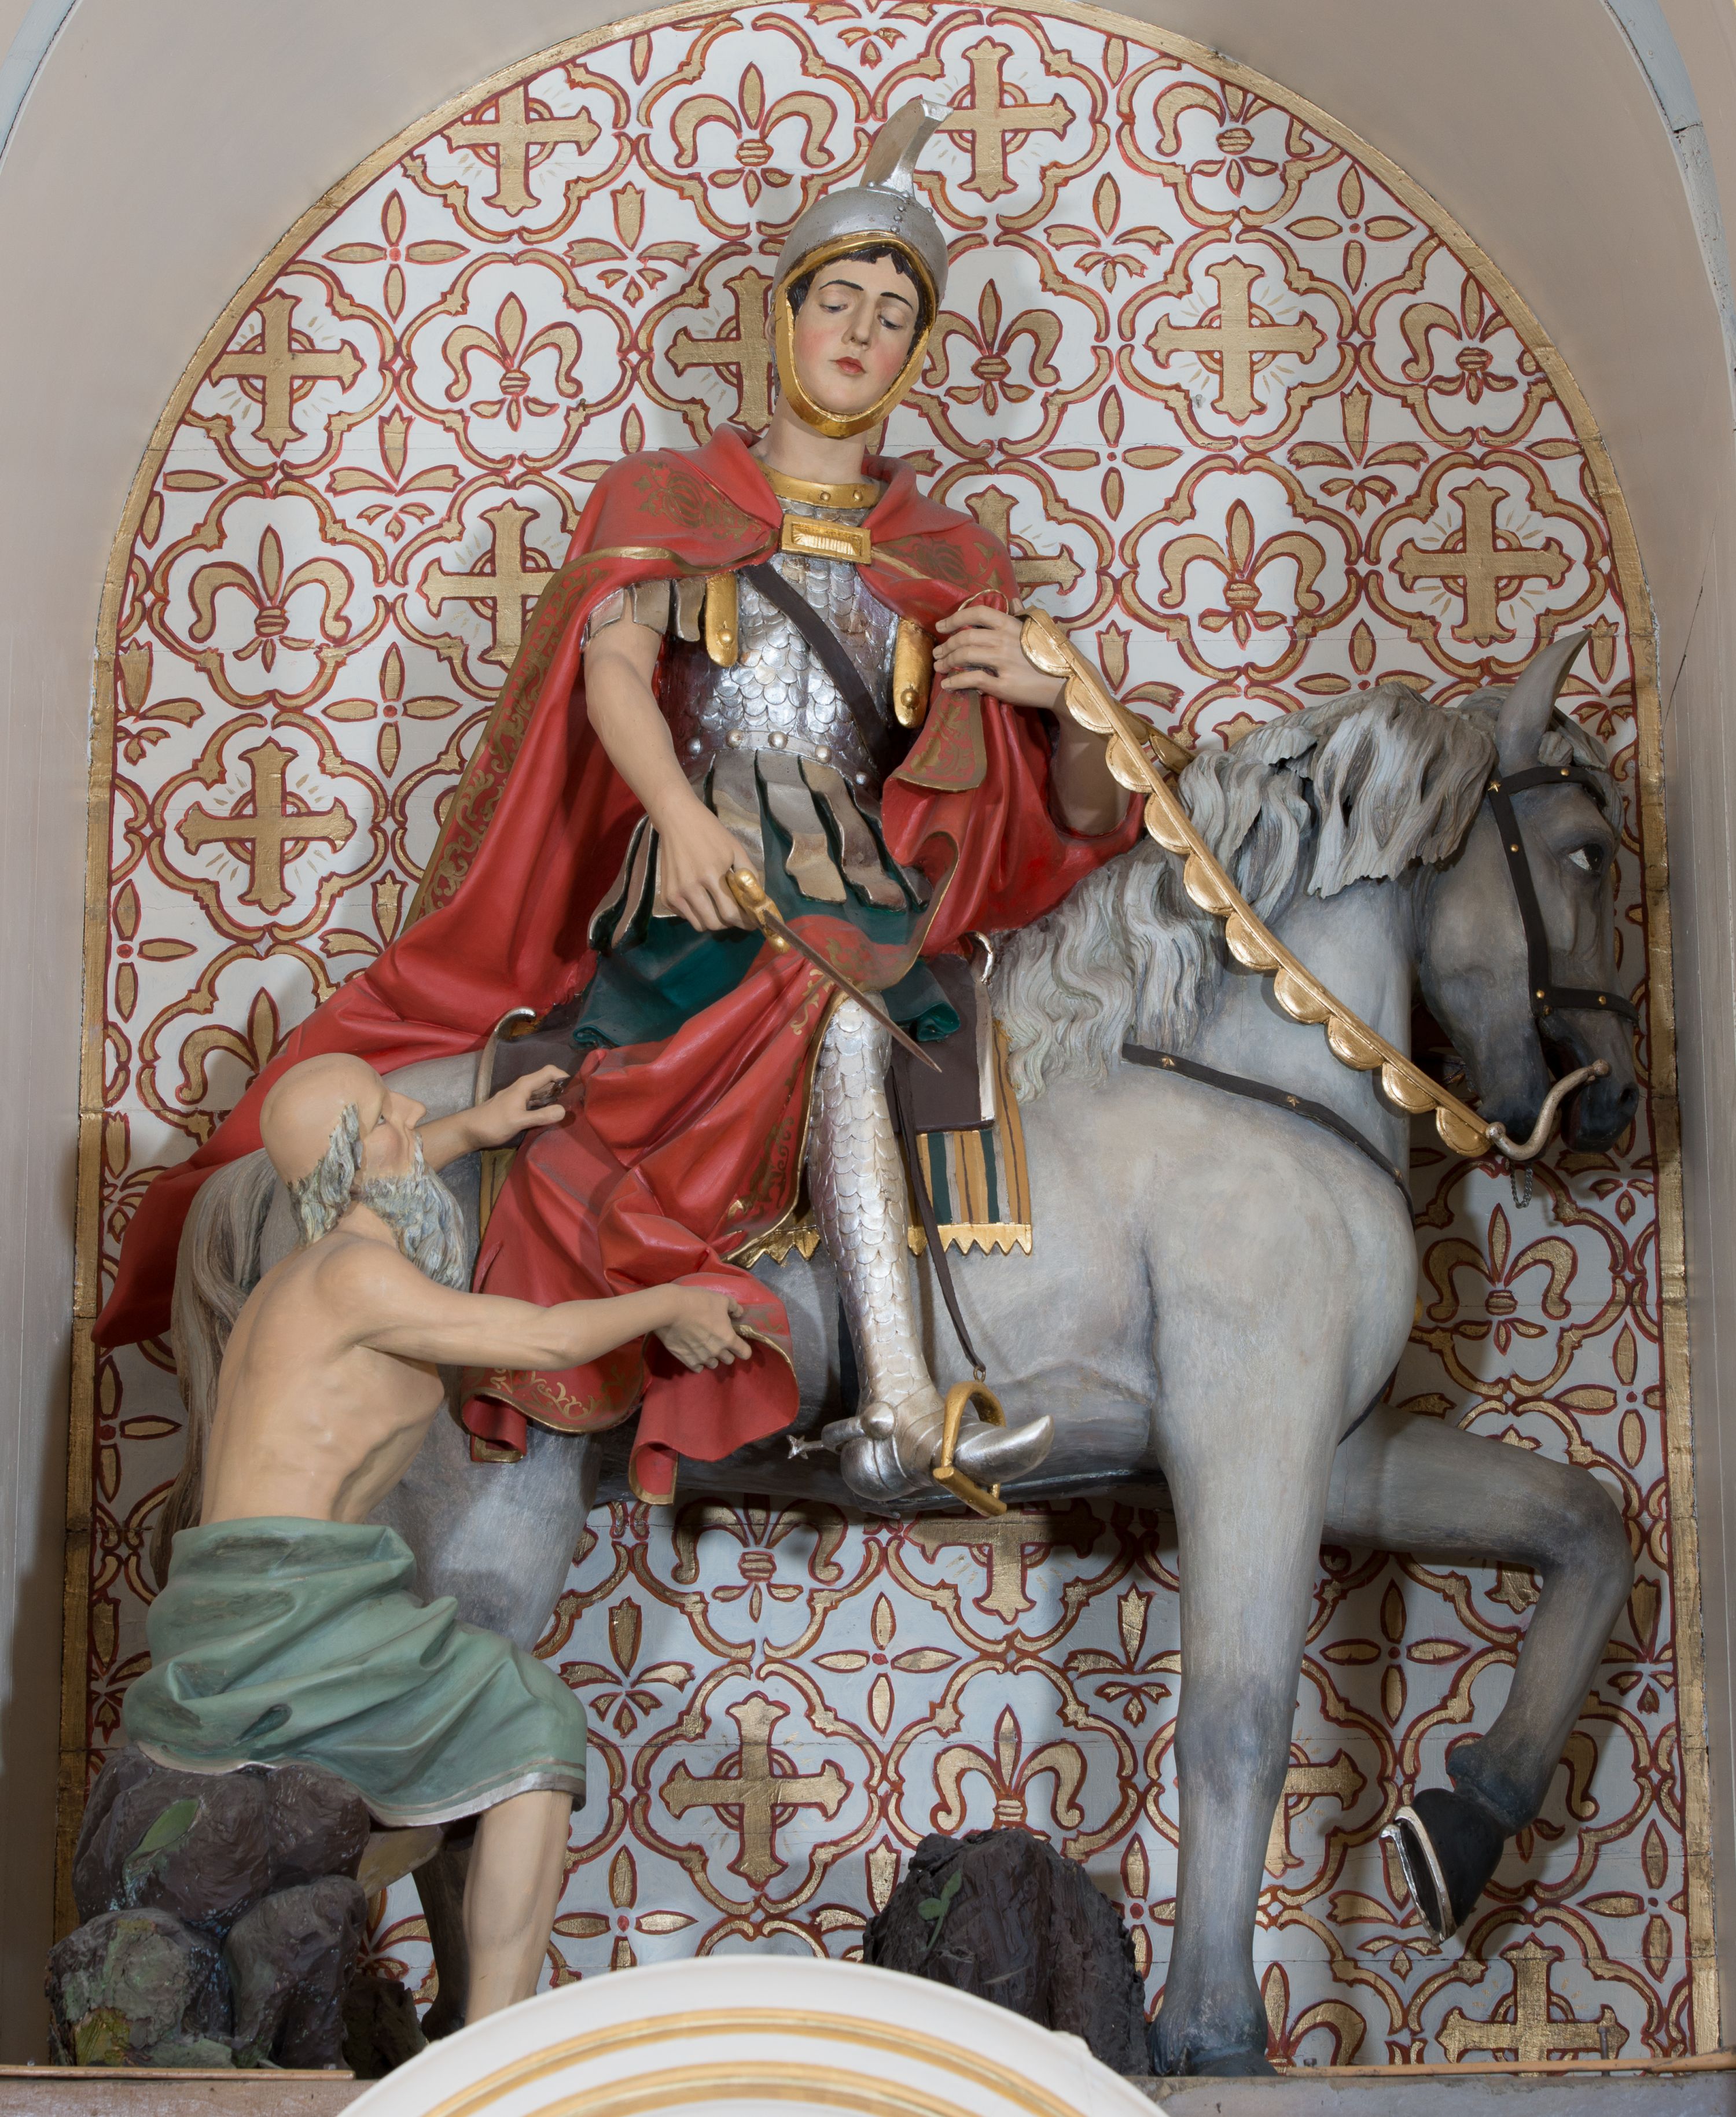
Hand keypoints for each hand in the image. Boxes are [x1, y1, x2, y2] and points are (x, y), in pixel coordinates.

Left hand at [469, 1064, 568, 1148]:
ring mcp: (520, 1097)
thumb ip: (541, 1116)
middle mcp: (524, 1088)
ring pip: (542, 1092)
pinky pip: (536, 1102)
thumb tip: (564, 1110)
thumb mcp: (518, 1121)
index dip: (565, 1077)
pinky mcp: (517, 1107)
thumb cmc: (492, 1123)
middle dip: (563, 1088)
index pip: (550, 1072)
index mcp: (525, 1085)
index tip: (577, 1090)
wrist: (469, 1131)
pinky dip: (546, 1106)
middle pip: (548, 1081)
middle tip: (578, 1102)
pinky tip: (551, 1116)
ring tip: (569, 1109)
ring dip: (555, 1098)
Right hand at [650, 791, 753, 931]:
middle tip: (736, 914)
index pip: (730, 913)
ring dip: (713, 920)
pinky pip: (686, 917)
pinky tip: (701, 898)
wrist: (677, 820)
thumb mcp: (735, 849)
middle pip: (714, 924)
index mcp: (710, 875)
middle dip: (729, 923)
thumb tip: (758, 899)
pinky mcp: (666, 896)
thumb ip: (749, 875)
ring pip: (699, 924)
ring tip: (719, 907)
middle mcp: (690, 888)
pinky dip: (697, 913)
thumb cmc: (709, 832)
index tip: (752, 923)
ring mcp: (675, 893)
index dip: (744, 921)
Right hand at [655, 1288, 752, 1370]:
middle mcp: (717, 1351)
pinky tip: (695, 1353)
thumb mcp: (721, 1299)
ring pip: (713, 1364)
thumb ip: (734, 1308)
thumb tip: (739, 1314)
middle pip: (729, 1360)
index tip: (739, 1344)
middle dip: (727, 1352)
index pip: (745, 1353)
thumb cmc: (698, 1302)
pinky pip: (698, 1368)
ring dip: (712, 1357)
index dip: (744, 1349)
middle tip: (719, 1341)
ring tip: (705, 1347)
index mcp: (728, 1338)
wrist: (670, 1309)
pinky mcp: (686, 1360)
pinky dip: (698, 1362)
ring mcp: (701, 1358)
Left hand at [933, 602, 1065, 709]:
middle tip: (938, 652)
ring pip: (965, 656)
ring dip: (947, 661)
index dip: (956, 617)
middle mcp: (1005, 640)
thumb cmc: (1054, 655)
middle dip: (947, 644)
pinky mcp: (1002, 684)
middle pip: (966, 637)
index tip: (942, 625)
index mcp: (1012, 625)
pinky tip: (947, 685)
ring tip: (939, 667)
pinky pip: (971, 680)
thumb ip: (1023, 615)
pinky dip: (955, 681)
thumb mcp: (1041, 629)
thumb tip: (1014, 601)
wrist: (1067, 683)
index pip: (978, 613)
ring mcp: (1003, 662)